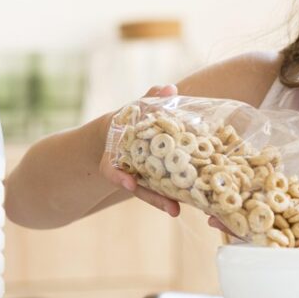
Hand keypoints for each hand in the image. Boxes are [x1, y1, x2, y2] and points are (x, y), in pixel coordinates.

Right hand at [99, 84, 180, 217]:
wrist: (122, 131)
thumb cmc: (130, 118)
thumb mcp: (135, 107)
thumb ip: (151, 97)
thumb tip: (170, 87)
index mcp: (114, 156)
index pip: (113, 171)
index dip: (121, 178)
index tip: (129, 184)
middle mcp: (124, 170)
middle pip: (136, 187)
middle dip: (153, 197)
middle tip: (171, 208)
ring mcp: (138, 176)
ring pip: (150, 191)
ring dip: (164, 201)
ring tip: (178, 210)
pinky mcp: (152, 179)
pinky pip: (161, 188)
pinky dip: (170, 194)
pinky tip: (186, 200)